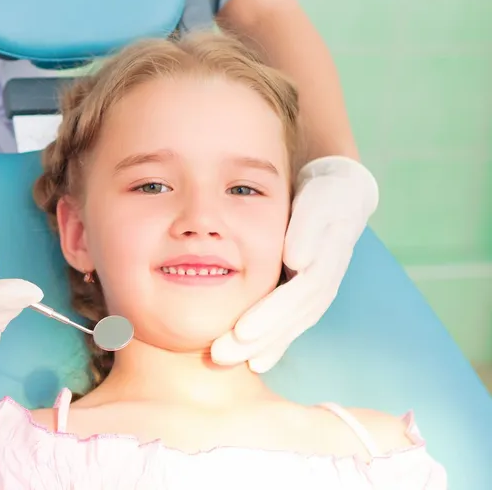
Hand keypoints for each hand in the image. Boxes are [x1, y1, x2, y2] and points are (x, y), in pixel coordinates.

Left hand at [211, 156, 379, 372]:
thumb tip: (297, 260)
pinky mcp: (306, 298)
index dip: (270, 315)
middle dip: (256, 341)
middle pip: (289, 320)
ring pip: (288, 327)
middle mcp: (322, 286)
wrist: (340, 198)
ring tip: (226, 360)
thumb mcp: (319, 203)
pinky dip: (273, 345)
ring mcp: (316, 295)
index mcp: (324, 263)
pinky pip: (290, 326)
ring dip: (259, 347)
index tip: (242, 332)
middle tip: (221, 355)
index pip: (295, 296)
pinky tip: (253, 362)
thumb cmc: (325, 198)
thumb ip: (309, 229)